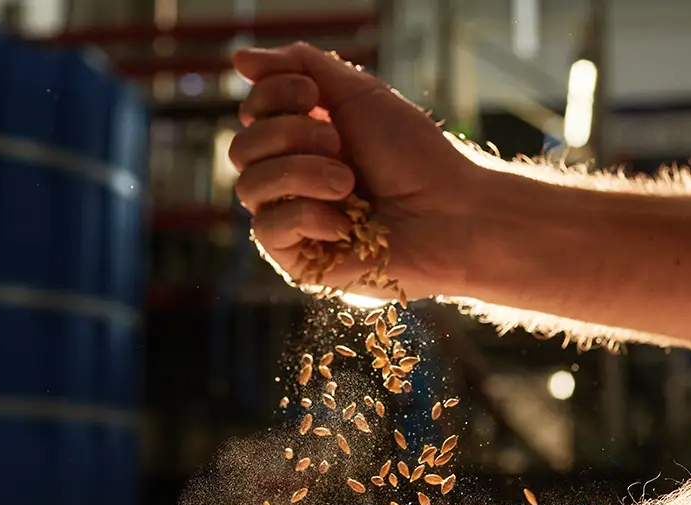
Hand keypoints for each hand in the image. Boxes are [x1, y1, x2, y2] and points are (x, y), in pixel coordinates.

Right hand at [229, 43, 491, 298]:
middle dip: (289, 135)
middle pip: (241, 148)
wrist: (451, 214)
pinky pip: (266, 229)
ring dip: (302, 174)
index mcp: (303, 139)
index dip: (273, 95)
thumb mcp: (359, 96)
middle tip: (338, 143)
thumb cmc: (415, 157)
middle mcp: (291, 179)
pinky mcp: (297, 261)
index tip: (313, 96)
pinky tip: (344, 224)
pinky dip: (306, 216)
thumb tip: (238, 57)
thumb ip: (302, 67)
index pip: (252, 111)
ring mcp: (292, 221)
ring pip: (249, 187)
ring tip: (348, 183)